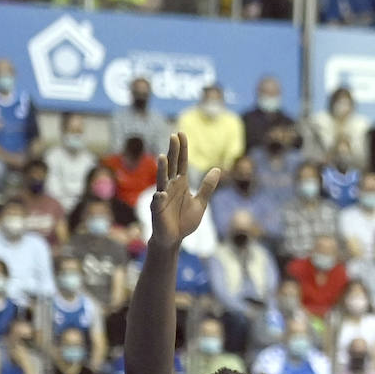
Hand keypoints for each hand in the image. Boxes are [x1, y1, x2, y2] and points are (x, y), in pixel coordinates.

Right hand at [149, 134, 220, 250]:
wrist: (174, 239)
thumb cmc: (185, 220)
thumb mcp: (200, 203)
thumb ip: (207, 187)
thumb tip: (217, 170)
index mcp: (181, 183)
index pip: (181, 162)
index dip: (182, 149)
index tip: (181, 133)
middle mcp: (170, 187)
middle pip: (171, 166)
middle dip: (172, 152)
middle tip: (173, 136)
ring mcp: (162, 197)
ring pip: (161, 181)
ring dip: (161, 170)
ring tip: (162, 157)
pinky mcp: (157, 210)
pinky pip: (157, 203)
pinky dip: (158, 198)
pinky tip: (160, 194)